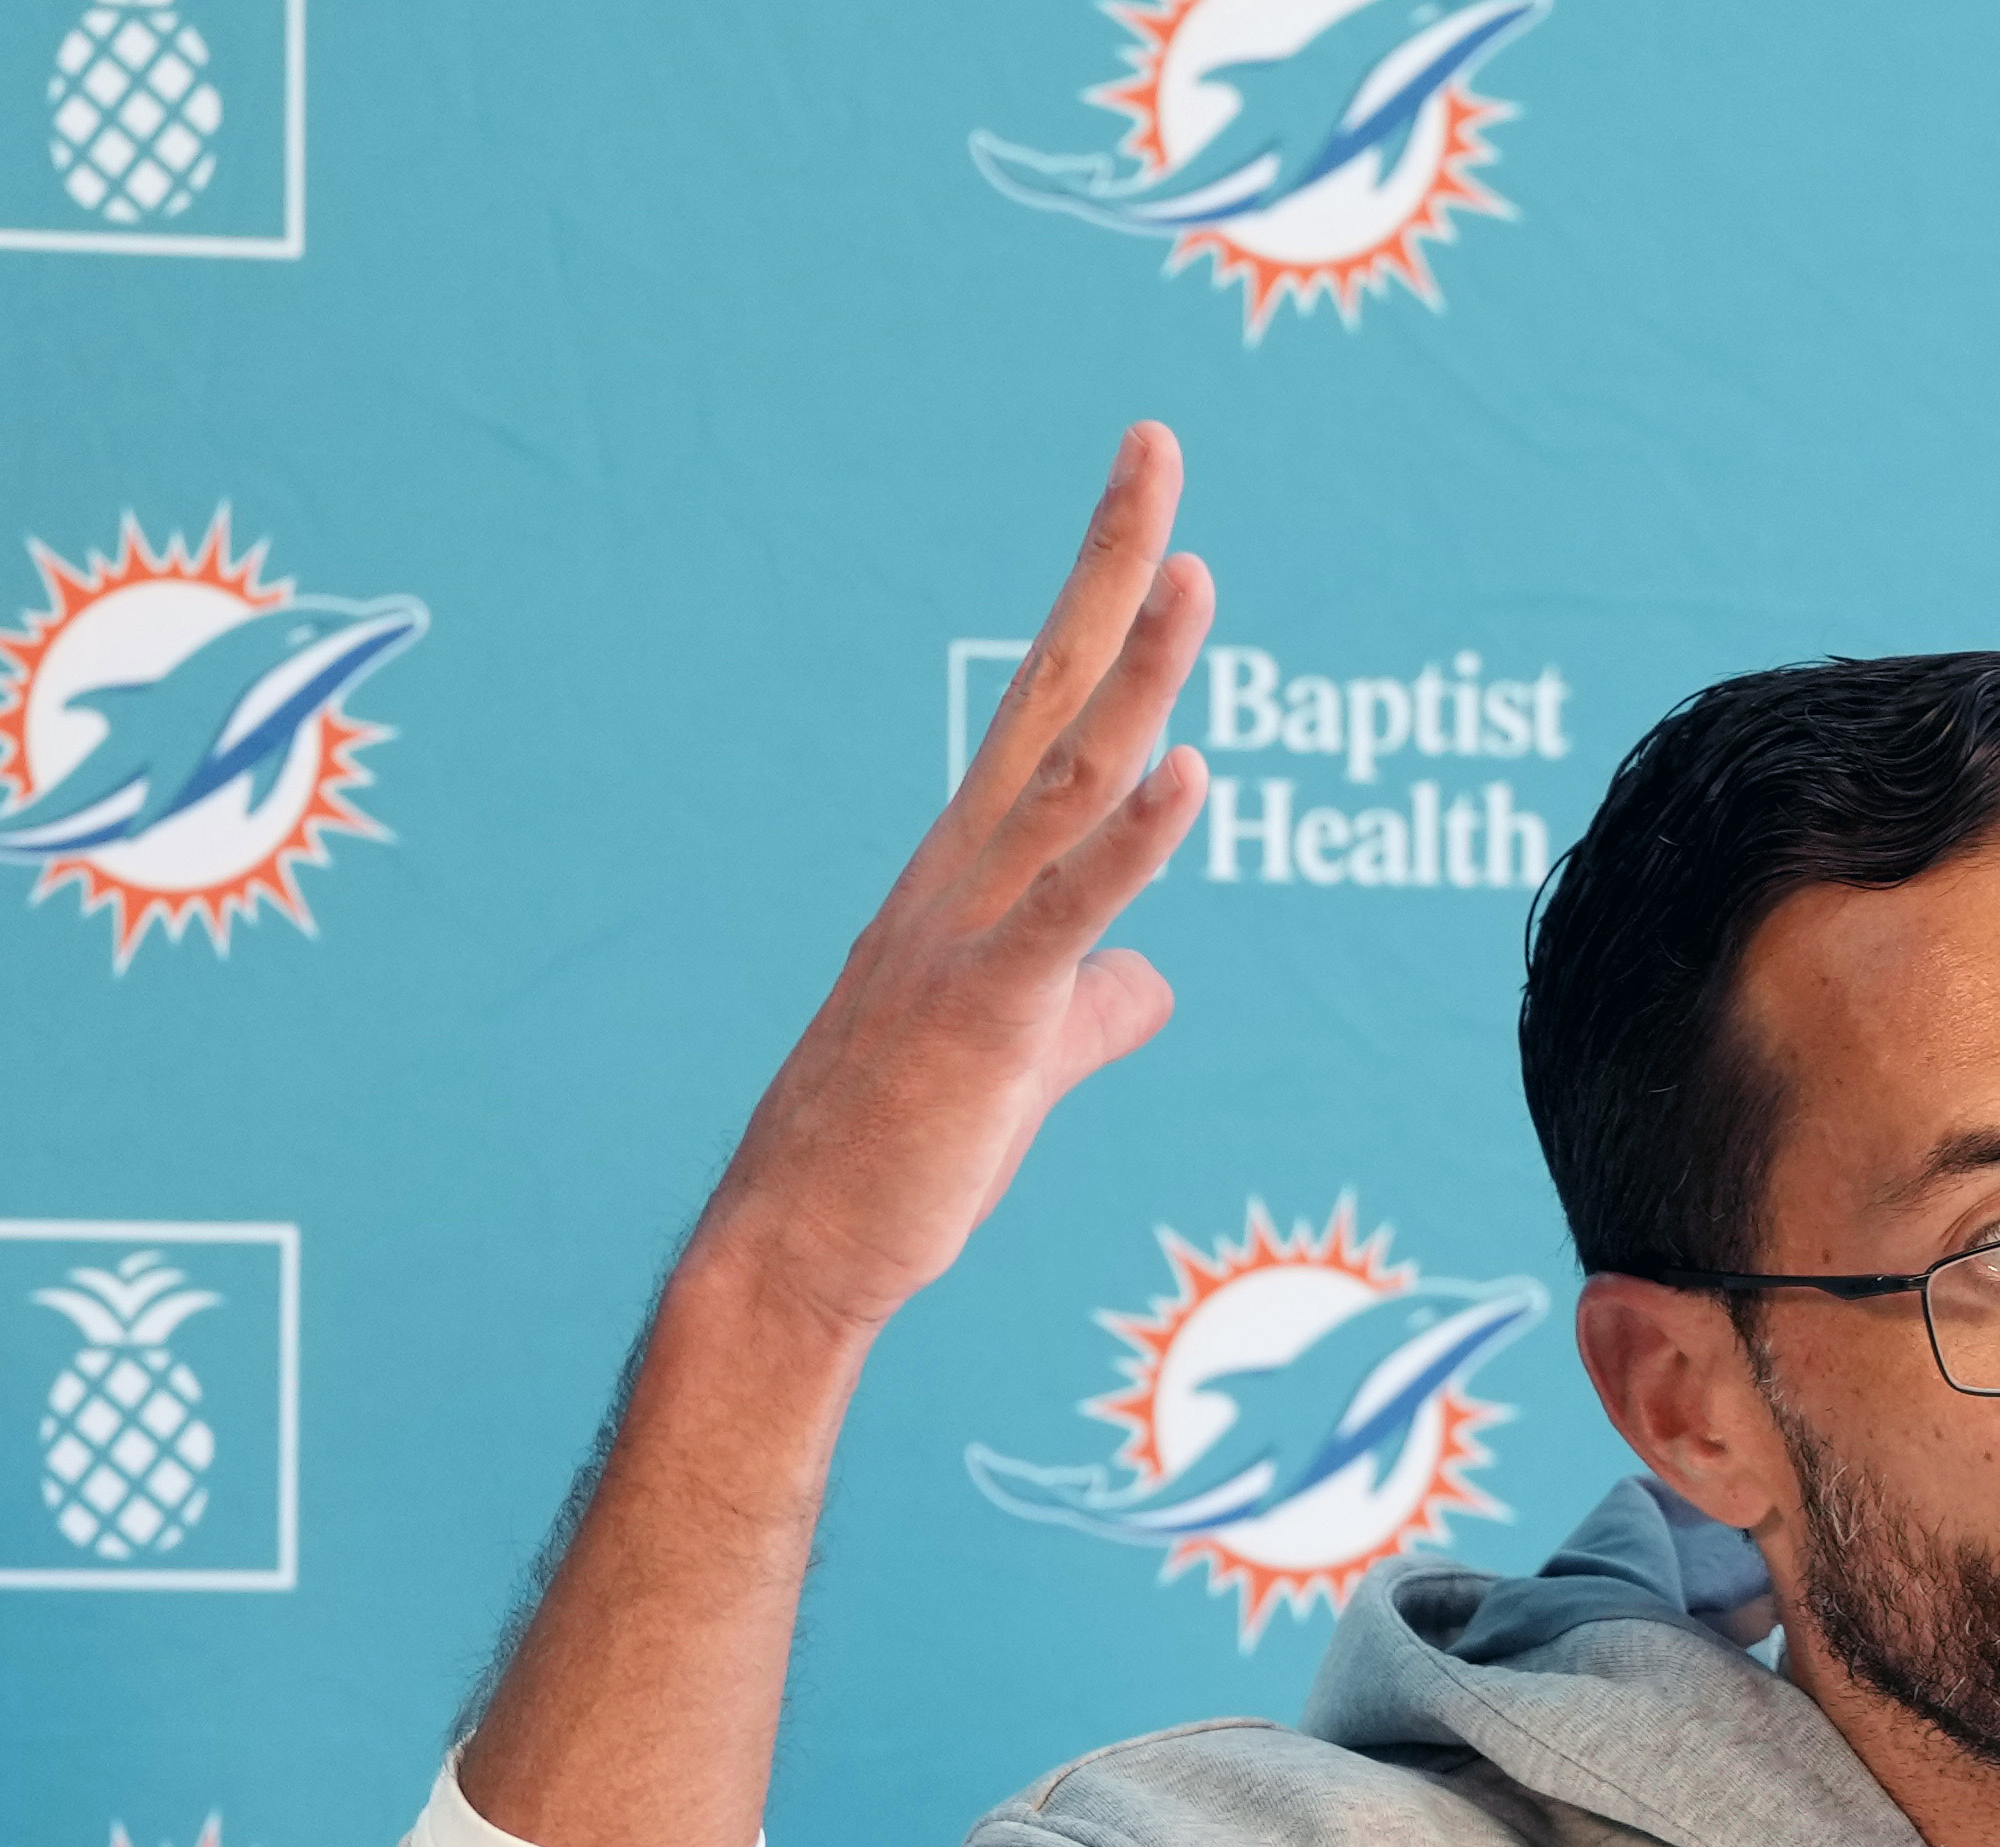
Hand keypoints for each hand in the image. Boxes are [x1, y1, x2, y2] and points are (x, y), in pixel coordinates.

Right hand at [693, 424, 1213, 1336]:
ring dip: (1137, 675)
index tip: (1156, 506)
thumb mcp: (1025, 1062)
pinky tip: (1192, 771)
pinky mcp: (988, 1014)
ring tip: (1196, 574)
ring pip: (1071, 779)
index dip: (1106, 604)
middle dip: (1113, 568)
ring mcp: (971, 933)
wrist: (802, 1248)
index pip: (1055, 707)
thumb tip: (1150, 978)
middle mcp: (966, 872)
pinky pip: (1072, 911)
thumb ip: (1095, 1006)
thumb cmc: (904, 1155)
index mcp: (978, 873)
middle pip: (1056, 692)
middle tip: (1157, 445)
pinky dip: (1136, 842)